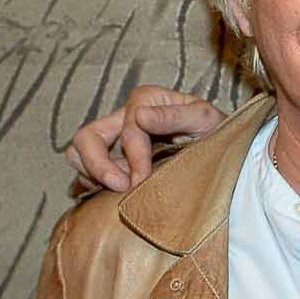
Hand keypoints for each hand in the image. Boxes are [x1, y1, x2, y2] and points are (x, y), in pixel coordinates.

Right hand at [66, 86, 227, 193]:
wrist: (221, 156)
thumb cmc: (216, 134)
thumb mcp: (206, 120)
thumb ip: (176, 115)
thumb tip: (139, 116)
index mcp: (146, 101)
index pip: (128, 128)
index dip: (135, 155)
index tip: (144, 179)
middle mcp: (124, 119)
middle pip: (87, 137)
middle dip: (98, 164)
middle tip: (121, 188)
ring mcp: (114, 142)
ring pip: (78, 153)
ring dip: (92, 174)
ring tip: (118, 192)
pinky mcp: (112, 164)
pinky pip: (84, 174)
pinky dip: (91, 185)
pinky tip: (113, 197)